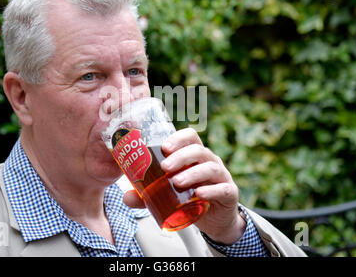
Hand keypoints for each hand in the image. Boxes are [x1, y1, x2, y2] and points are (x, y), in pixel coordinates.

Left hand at [123, 128, 245, 244]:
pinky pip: (223, 188)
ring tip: (177, 182)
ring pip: (210, 167)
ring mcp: (221, 176)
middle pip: (198, 150)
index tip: (164, 147)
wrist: (215, 219)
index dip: (179, 138)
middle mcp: (210, 161)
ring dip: (192, 173)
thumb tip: (127, 197)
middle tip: (165, 167)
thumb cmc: (192, 198)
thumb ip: (148, 195)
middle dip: (181, 156)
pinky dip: (211, 190)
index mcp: (195, 156)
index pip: (190, 137)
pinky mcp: (229, 193)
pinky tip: (199, 194)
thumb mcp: (168, 194)